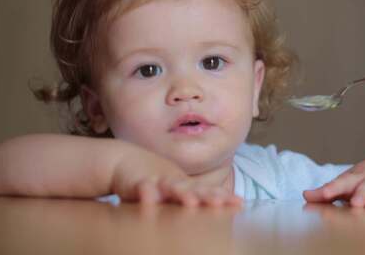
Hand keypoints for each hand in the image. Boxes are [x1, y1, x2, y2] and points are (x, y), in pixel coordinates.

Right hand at [111, 145, 241, 206]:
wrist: (125, 161)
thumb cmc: (153, 178)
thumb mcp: (175, 188)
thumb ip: (193, 196)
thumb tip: (217, 203)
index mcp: (185, 185)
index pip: (208, 191)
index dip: (222, 197)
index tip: (239, 203)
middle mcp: (175, 182)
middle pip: (195, 190)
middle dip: (208, 196)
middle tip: (221, 202)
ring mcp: (158, 180)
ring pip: (172, 187)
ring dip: (182, 194)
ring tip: (192, 201)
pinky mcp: (138, 182)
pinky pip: (143, 188)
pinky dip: (147, 193)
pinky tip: (150, 199)